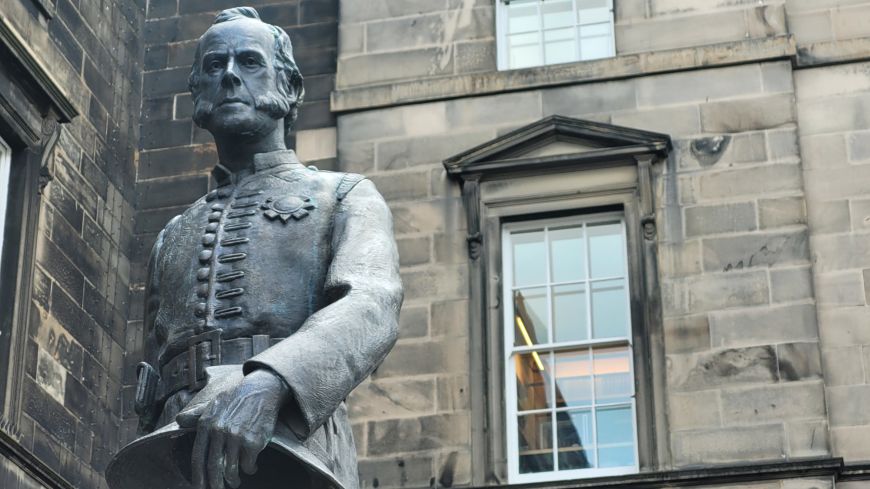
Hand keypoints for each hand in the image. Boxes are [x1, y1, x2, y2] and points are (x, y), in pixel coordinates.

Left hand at [176, 369, 289, 488]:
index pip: (197, 457)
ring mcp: (236, 437)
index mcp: (207, 424)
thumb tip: (179, 420)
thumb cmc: (237, 398)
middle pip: (212, 467)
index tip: (199, 487)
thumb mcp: (214, 404)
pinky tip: (251, 467)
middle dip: (214, 484)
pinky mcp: (253, 441)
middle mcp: (219, 431)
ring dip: (232, 480)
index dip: (197, 476)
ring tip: (234, 482)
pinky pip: (248, 465)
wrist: (262, 389)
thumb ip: (197, 415)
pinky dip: (250, 469)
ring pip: (230, 470)